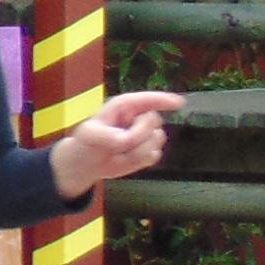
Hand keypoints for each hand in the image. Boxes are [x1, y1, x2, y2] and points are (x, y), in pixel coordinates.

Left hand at [50, 88, 180, 196]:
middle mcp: (138, 119)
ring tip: (118, 152)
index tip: (178, 103)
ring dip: (137, 150)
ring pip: (156, 140)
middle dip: (138, 134)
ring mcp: (145, 135)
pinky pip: (154, 156)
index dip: (162, 100)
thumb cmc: (86, 143)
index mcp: (123, 108)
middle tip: (117, 143)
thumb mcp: (90, 135)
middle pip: (154, 121)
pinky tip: (125, 160)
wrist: (87, 164)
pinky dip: (139, 161)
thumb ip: (109, 136)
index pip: (146, 100)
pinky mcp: (148, 151)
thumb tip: (127, 139)